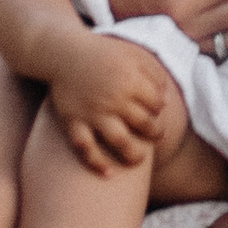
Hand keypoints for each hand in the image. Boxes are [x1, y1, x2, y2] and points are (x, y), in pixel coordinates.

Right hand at [45, 33, 179, 175]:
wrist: (64, 54)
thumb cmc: (103, 55)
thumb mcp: (132, 53)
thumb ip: (153, 72)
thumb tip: (164, 100)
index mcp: (130, 80)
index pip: (156, 105)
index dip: (158, 110)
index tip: (153, 110)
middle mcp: (113, 98)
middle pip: (144, 125)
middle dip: (155, 133)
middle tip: (154, 135)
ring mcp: (93, 112)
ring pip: (120, 142)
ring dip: (134, 155)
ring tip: (138, 159)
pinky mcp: (73, 122)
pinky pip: (85, 148)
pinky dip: (96, 164)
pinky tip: (109, 174)